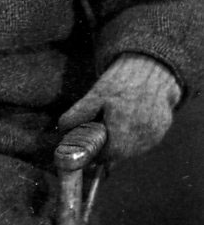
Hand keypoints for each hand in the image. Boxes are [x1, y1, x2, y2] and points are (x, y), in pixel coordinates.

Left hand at [58, 53, 181, 160]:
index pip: (104, 156)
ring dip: (122, 140)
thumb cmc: (121, 81)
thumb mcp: (94, 96)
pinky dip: (136, 134)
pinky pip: (144, 140)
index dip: (94, 150)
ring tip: (118, 118)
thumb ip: (77, 116)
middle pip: (119, 154)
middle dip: (108, 145)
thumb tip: (62, 131)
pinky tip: (131, 117)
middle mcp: (141, 139)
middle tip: (103, 126)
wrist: (151, 68)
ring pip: (132, 149)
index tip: (90, 141)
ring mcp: (154, 136)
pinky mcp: (162, 131)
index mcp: (122, 133)